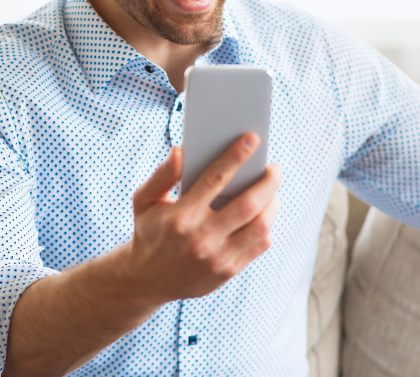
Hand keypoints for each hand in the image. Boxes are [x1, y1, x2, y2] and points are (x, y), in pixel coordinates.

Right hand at [123, 134, 280, 304]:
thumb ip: (163, 174)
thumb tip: (182, 150)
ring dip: (273, 203)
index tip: (252, 139)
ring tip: (273, 190)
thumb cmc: (150, 231)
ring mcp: (217, 258)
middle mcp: (201, 238)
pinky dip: (267, 225)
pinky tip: (265, 212)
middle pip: (248, 204)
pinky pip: (259, 245)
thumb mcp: (144, 200)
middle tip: (275, 167)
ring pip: (259, 226)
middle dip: (267, 181)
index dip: (236, 156)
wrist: (147, 280)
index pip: (215, 179)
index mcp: (181, 216)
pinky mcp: (228, 271)